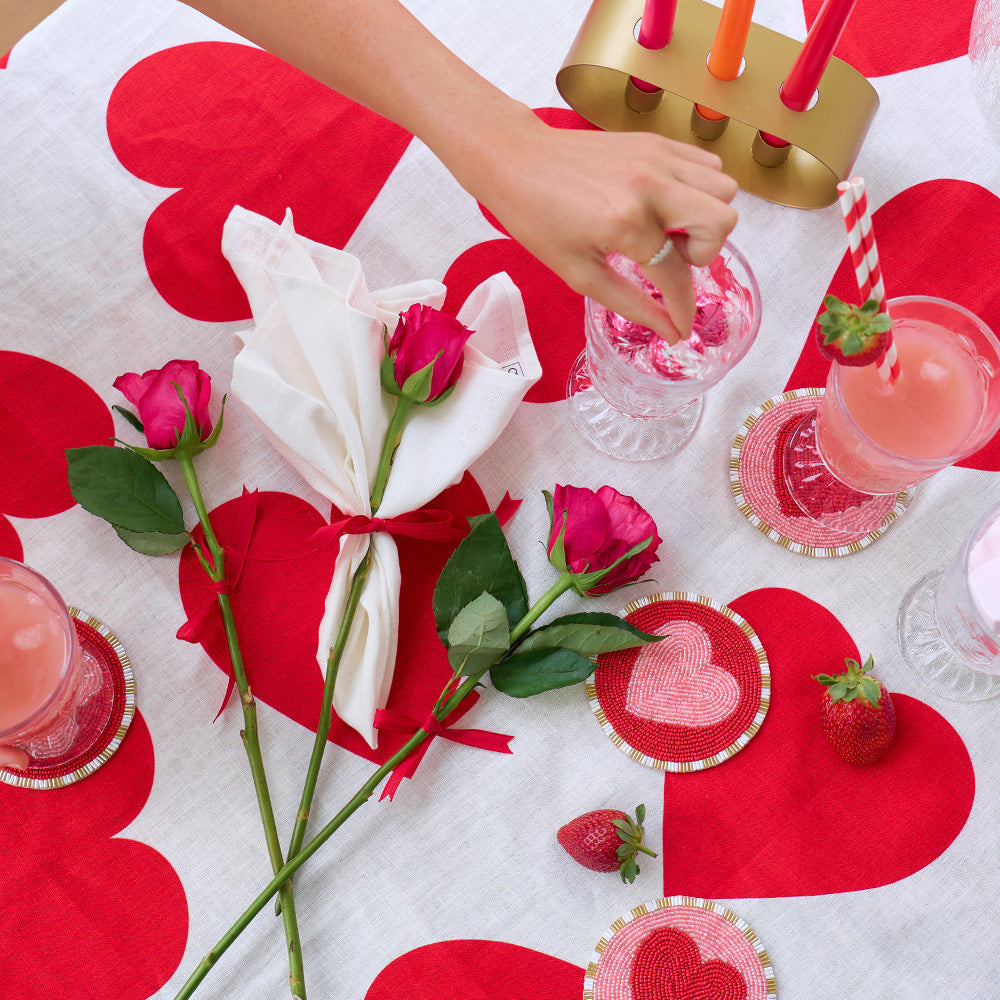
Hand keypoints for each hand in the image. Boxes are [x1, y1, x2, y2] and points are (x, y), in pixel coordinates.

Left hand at [462, 108, 738, 341]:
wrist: (517, 161)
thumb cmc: (538, 220)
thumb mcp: (579, 273)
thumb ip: (631, 304)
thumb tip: (670, 330)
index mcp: (624, 223)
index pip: (676, 273)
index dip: (683, 307)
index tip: (681, 327)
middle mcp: (649, 185)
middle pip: (723, 219)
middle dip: (706, 250)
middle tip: (671, 256)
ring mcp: (656, 157)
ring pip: (723, 187)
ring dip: (705, 217)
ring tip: (666, 228)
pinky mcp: (655, 141)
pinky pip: (706, 164)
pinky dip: (697, 189)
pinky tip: (663, 205)